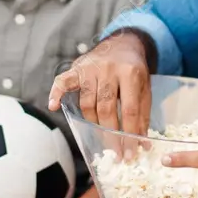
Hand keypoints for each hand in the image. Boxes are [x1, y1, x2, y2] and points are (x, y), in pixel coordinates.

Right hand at [47, 32, 152, 160]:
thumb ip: (142, 115)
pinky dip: (56, 93)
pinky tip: (53, 106)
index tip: (130, 154)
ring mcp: (91, 68)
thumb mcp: (144, 89)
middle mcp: (109, 70)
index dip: (129, 134)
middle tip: (114, 152)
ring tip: (99, 138)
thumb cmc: (134, 71)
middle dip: (110, 134)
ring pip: (87, 102)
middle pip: (106, 108)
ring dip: (92, 123)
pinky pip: (63, 81)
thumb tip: (142, 145)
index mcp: (131, 73)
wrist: (123, 43)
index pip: (129, 110)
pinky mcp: (77, 67)